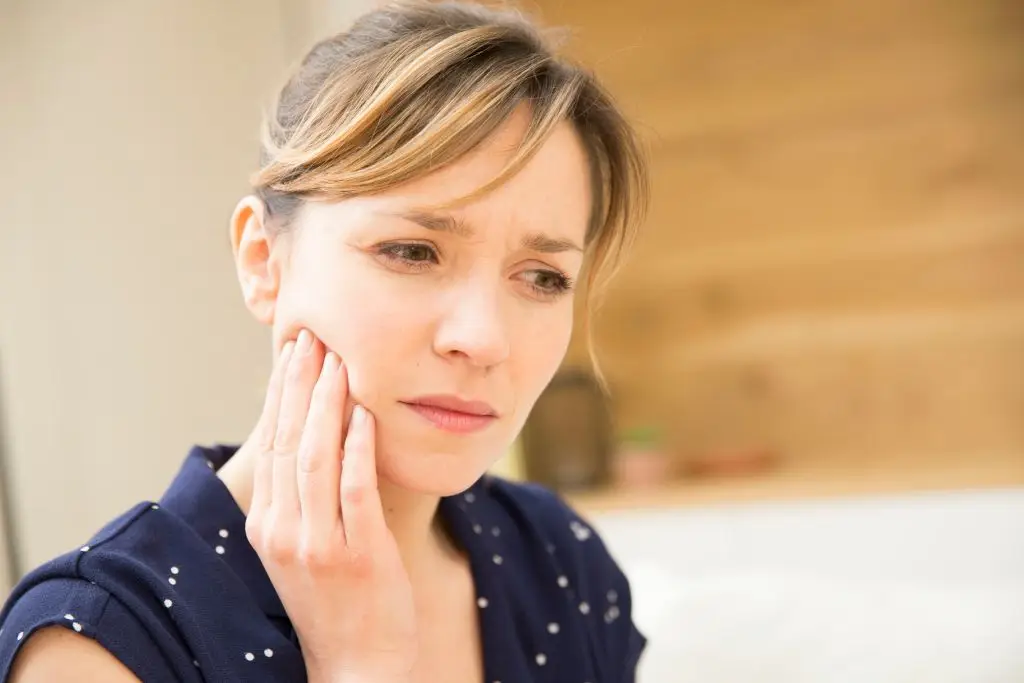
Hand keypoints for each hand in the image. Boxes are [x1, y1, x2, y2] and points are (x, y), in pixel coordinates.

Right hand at [244, 329, 416, 682]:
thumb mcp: (301, 548)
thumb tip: (312, 435)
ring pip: (315, 459)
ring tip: (338, 363)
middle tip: (313, 339)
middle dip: (299, 385)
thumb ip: (301, 497)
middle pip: (287, 442)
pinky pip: (355, 490)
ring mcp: (317, 545)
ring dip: (326, 405)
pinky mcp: (357, 555)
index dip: (281, 394)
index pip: (270, 445)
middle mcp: (282, 532)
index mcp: (266, 526)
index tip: (293, 352)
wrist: (356, 664)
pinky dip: (358, 448)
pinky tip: (366, 414)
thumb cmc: (336, 600)